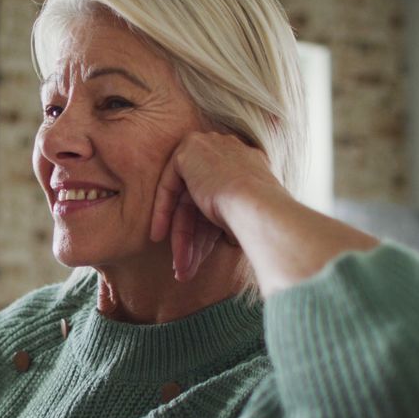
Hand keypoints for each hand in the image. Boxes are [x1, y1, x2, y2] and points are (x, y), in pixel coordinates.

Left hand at [149, 131, 282, 281]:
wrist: (258, 206)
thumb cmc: (260, 221)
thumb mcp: (246, 219)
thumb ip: (229, 220)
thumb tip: (225, 237)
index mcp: (251, 166)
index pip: (221, 200)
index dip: (207, 231)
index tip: (200, 255)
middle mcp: (231, 152)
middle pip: (201, 204)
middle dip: (193, 240)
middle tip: (186, 268)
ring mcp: (211, 147)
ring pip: (187, 200)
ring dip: (182, 238)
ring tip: (180, 269)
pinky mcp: (190, 150)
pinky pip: (170, 184)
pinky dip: (163, 211)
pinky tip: (158, 236)